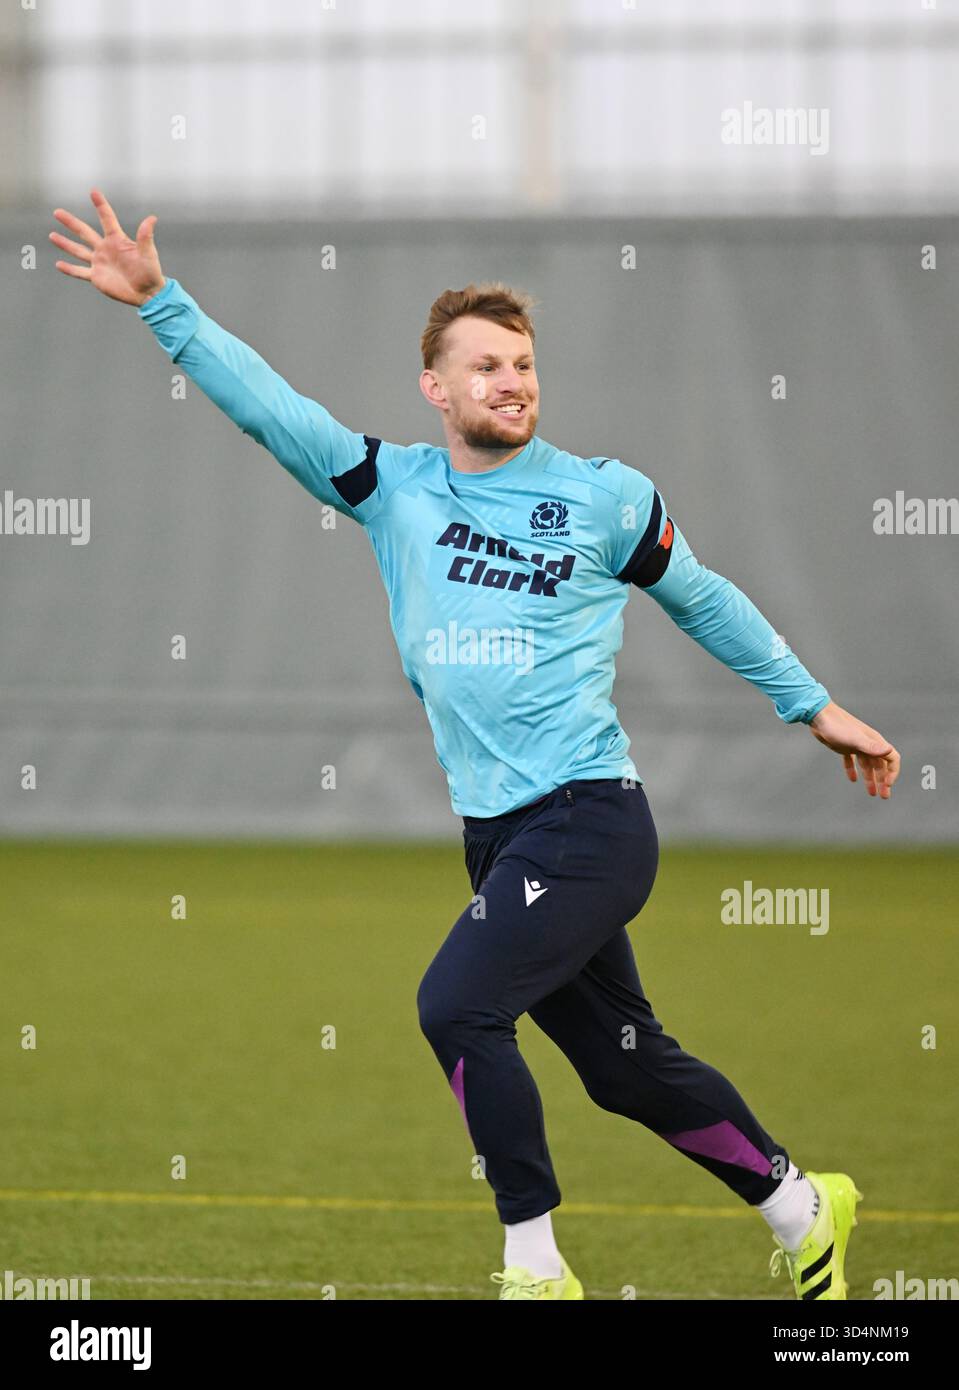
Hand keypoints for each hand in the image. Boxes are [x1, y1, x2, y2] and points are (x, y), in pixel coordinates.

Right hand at [50, 187, 165, 306]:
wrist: (147, 294)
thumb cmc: (151, 272)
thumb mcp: (148, 254)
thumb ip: (145, 237)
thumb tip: (152, 218)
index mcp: (117, 240)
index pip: (107, 219)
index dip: (100, 205)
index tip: (93, 192)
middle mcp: (105, 249)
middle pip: (84, 232)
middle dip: (71, 222)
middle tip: (57, 212)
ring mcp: (99, 262)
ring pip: (78, 251)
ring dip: (65, 244)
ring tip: (52, 235)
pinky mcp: (96, 277)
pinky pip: (80, 272)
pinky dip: (69, 269)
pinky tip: (58, 264)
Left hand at [808, 701, 899, 799]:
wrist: (819, 716)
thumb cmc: (837, 726)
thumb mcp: (854, 739)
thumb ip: (871, 746)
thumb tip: (889, 751)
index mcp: (874, 742)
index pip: (892, 759)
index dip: (892, 773)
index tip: (887, 785)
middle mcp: (868, 744)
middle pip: (881, 765)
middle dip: (883, 781)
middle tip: (884, 796)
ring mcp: (856, 745)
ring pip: (867, 765)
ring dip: (870, 779)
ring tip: (871, 793)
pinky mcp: (844, 746)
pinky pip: (851, 761)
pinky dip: (853, 769)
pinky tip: (852, 779)